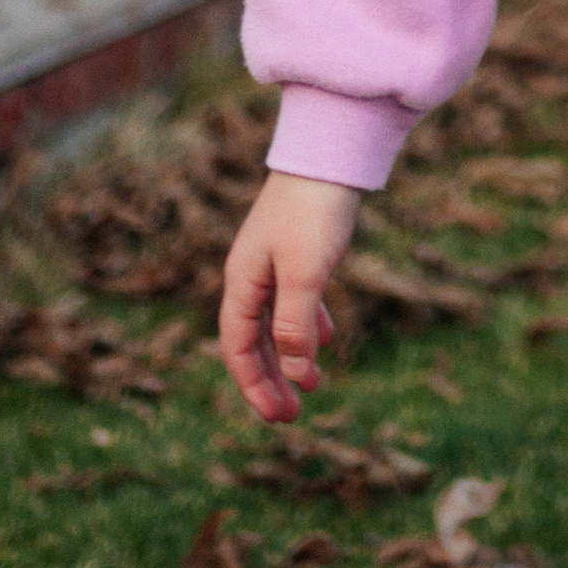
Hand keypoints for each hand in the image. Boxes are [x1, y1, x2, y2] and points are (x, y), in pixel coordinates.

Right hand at [220, 170, 361, 421]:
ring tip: (313, 386)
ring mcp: (272, 261)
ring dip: (290, 356)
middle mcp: (251, 275)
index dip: (254, 386)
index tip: (278, 417)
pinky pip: (294, 300)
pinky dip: (307, 324)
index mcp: (243, 282)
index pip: (238, 348)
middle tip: (291, 416)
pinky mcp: (296, 250)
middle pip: (254, 341)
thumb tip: (295, 374)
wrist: (329, 150)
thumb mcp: (306, 271)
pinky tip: (326, 339)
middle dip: (270, 379)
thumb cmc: (313, 209)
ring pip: (274, 323)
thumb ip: (297, 323)